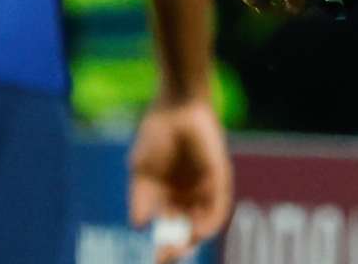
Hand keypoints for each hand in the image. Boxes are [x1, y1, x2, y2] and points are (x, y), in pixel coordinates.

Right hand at [128, 97, 232, 261]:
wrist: (175, 108)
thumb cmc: (155, 135)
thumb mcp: (141, 171)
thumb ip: (141, 198)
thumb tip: (138, 225)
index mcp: (169, 196)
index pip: (168, 228)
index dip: (164, 245)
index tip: (156, 259)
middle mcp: (188, 197)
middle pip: (186, 231)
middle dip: (176, 248)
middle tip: (165, 257)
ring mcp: (204, 190)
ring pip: (202, 224)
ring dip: (191, 239)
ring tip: (177, 248)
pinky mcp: (219, 181)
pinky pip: (217, 209)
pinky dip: (207, 223)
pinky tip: (196, 232)